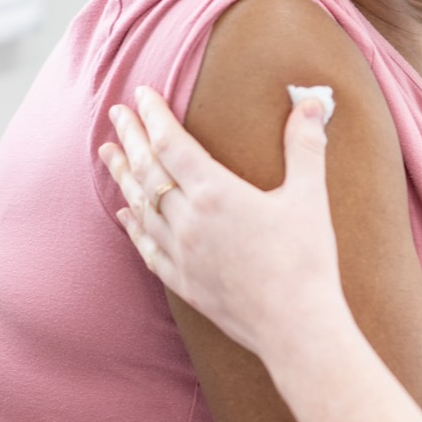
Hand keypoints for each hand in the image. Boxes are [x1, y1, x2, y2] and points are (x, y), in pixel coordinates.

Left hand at [100, 86, 346, 366]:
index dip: (155, 116)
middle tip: (116, 113)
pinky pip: (147, 248)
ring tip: (108, 153)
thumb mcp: (310, 196)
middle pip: (148, 170)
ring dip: (123, 176)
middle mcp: (188, 221)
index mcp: (216, 193)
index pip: (172, 144)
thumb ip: (306, 146)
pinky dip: (132, 226)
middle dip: (131, 138)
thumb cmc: (306, 261)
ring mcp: (181, 254)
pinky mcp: (184, 283)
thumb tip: (312, 102)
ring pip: (140, 207)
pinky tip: (125, 214)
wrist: (296, 327)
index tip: (142, 95)